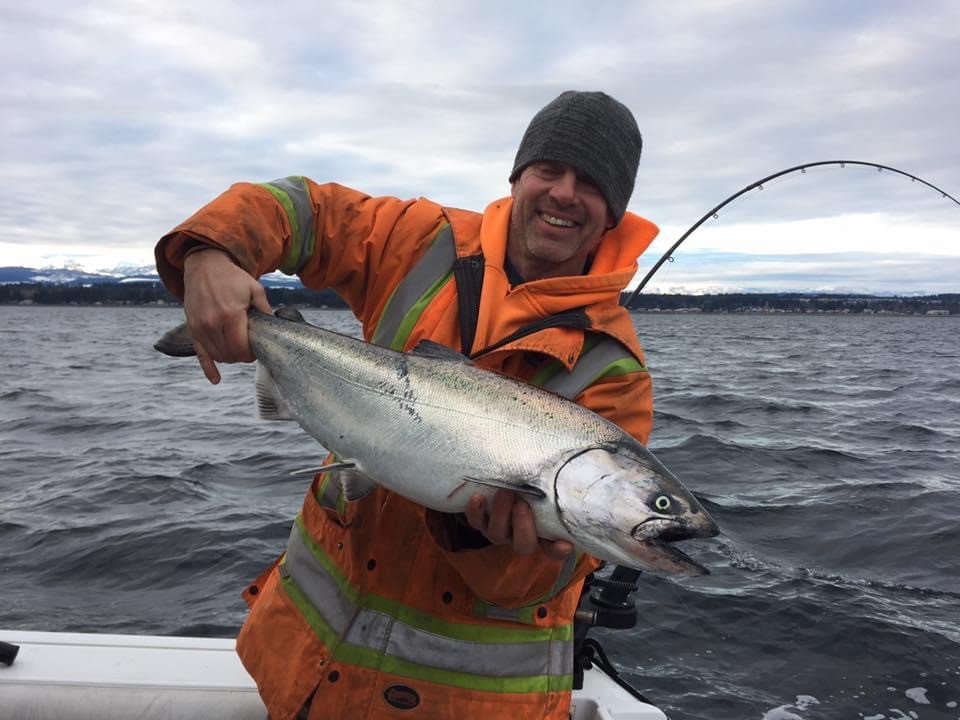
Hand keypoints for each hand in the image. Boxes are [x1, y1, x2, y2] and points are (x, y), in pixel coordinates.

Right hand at [183, 249, 272, 383]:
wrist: (205, 265)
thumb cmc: (232, 278)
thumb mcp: (255, 290)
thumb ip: (265, 310)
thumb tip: (274, 328)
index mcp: (231, 315)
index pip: (241, 348)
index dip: (250, 354)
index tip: (256, 350)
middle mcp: (213, 323)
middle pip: (230, 355)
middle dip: (241, 356)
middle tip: (249, 349)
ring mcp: (200, 327)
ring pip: (218, 356)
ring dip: (229, 358)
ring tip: (237, 349)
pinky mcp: (192, 328)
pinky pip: (200, 354)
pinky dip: (208, 368)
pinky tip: (215, 379)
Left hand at [464, 489, 573, 560]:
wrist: (505, 479)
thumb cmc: (535, 481)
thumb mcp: (550, 482)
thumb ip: (561, 481)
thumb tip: (590, 459)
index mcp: (544, 533)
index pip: (555, 550)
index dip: (558, 549)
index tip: (565, 543)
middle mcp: (522, 536)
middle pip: (523, 545)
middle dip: (523, 527)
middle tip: (523, 504)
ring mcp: (501, 531)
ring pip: (498, 534)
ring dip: (501, 514)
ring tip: (504, 492)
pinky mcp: (482, 522)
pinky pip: (476, 523)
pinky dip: (475, 512)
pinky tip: (478, 497)